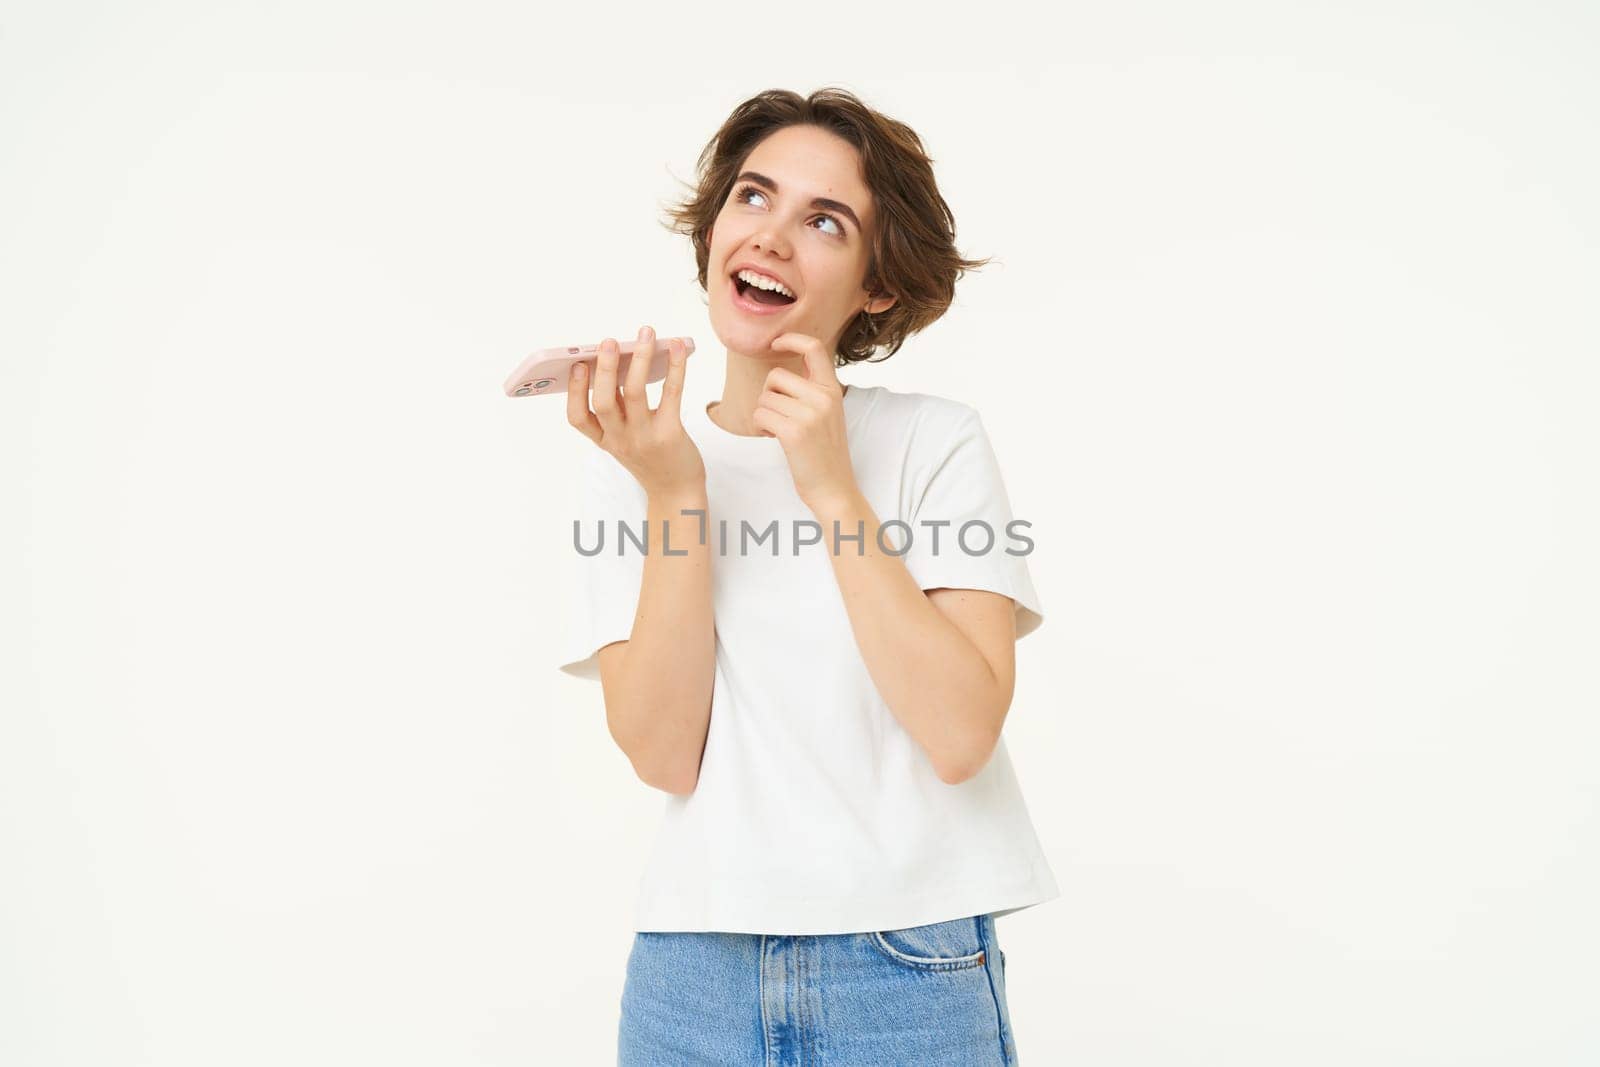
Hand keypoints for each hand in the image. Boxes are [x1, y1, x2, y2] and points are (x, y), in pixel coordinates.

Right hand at [568, 326, 704, 497]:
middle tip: (607, 341)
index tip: (577, 365)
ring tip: (644, 334)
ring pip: (634, 392)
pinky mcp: (670, 434)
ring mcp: (644, 438)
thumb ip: (619, 407)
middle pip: (603, 401)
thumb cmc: (651, 457)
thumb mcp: (626, 438)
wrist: (677, 491)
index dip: (574, 391)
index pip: (577, 418)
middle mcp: (620, 440)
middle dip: (603, 368)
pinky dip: (674, 367)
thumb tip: (622, 360)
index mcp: (604, 440)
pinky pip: (670, 394)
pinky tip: (675, 347)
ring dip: (639, 358)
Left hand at [754, 332, 860, 512]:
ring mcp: (810, 414)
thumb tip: (781, 374)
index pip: (814, 348)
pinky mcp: (794, 432)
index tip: (775, 343)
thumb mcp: (827, 415)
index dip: (791, 339)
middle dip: (768, 395)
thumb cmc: (824, 454)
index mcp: (833, 390)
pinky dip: (760, 427)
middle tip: (778, 416)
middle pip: (775, 376)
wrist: (834, 489)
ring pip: (764, 398)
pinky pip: (760, 415)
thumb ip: (812, 391)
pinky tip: (773, 438)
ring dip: (763, 415)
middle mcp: (823, 397)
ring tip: (778, 431)